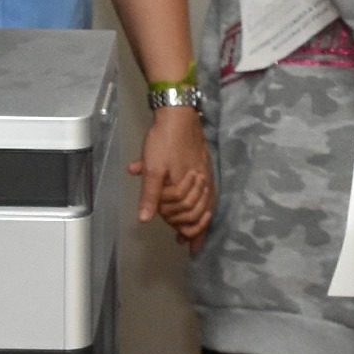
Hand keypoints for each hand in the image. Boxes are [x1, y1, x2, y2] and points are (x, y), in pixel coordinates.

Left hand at [133, 101, 215, 245]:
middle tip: (180, 235)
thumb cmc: (164, 141)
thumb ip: (149, 195)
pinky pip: (209, 195)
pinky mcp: (206, 169)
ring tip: (190, 231)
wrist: (179, 115)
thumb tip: (144, 219)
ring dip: (197, 220)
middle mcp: (202, 185)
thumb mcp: (152, 168)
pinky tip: (200, 209)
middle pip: (198, 214)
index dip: (178, 225)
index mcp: (187, 187)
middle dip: (188, 226)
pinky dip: (204, 207)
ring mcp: (206, 177)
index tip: (177, 237)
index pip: (186, 216)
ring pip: (206, 206)